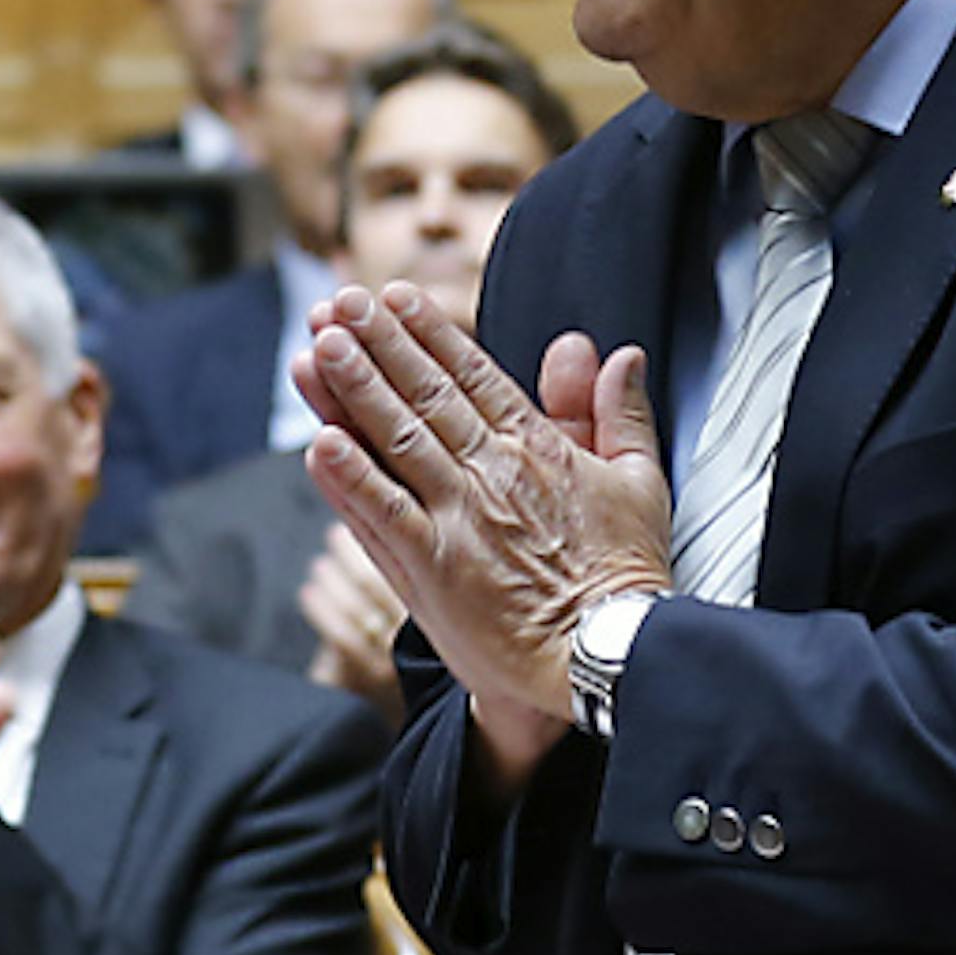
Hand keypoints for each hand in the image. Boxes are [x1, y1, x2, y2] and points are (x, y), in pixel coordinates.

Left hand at [292, 285, 672, 780]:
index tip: (393, 297)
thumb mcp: (638, 480)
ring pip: (395, 441)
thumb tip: (617, 353)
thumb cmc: (623, 575)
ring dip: (352, 391)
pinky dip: (349, 478)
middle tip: (339, 304)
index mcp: (538, 448)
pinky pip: (382, 514)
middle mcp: (492, 473)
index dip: (428, 333)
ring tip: (317, 348)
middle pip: (424, 395)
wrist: (608, 657)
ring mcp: (457, 519)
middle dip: (377, 344)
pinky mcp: (433, 570)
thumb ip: (620, 412)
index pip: (472, 375)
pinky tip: (319, 442)